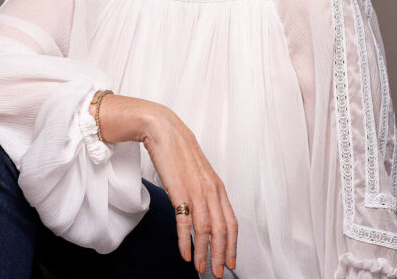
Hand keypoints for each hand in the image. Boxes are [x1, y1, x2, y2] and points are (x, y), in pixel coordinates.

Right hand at [141, 104, 237, 276]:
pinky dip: (187, 241)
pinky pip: (186, 223)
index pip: (231, 223)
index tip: (230, 262)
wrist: (163, 131)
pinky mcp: (180, 192)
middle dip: (221, 255)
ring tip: (201, 268)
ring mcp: (197, 191)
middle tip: (217, 273)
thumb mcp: (198, 174)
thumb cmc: (178, 151)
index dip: (232, 245)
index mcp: (218, 187)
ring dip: (204, 253)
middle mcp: (211, 191)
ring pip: (206, 230)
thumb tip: (206, 212)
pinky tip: (186, 253)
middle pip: (222, 231)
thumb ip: (205, 193)